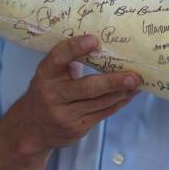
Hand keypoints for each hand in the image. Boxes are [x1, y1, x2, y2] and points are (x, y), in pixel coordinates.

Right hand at [14, 35, 141, 154]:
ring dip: (122, 92)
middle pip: (87, 87)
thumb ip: (70, 60)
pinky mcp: (76, 129)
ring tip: (138, 82)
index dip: (76, 48)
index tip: (95, 40)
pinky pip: (103, 114)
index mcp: (46, 74)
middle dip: (113, 81)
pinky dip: (119, 103)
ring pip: (100, 102)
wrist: (30, 129)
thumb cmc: (48, 90)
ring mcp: (65, 115)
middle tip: (134, 75)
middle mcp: (53, 95)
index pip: (59, 58)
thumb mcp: (51, 73)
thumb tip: (104, 44)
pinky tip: (130, 94)